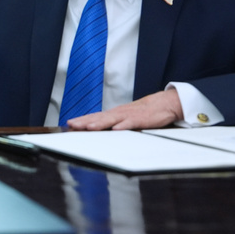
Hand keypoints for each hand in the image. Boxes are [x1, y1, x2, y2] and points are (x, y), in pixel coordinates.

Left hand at [64, 90, 182, 130]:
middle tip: (72, 125)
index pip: (95, 116)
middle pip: (99, 117)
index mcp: (115, 113)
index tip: (69, 123)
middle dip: (85, 122)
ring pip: (112, 119)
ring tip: (89, 127)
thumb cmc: (145, 112)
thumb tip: (101, 129)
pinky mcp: (141, 119)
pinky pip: (131, 123)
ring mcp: (129, 115)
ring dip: (100, 123)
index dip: (82, 120)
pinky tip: (116, 129)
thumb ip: (115, 123)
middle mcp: (119, 113)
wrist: (164, 103)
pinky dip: (123, 125)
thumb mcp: (127, 117)